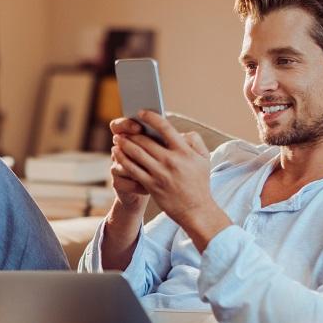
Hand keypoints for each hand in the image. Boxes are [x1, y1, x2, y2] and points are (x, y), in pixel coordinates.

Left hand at [111, 111, 231, 249]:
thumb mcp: (205, 159)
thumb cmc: (199, 183)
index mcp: (184, 151)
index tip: (141, 113)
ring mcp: (160, 174)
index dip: (151, 117)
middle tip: (123, 129)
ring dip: (124, 144)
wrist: (196, 210)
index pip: (165, 128)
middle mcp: (171, 161)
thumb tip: (181, 132)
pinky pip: (132, 169)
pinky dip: (123, 159)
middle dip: (132, 133)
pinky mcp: (151, 185)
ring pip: (136, 153)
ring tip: (117, 139)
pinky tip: (117, 154)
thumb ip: (194, 141)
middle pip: (145, 140)